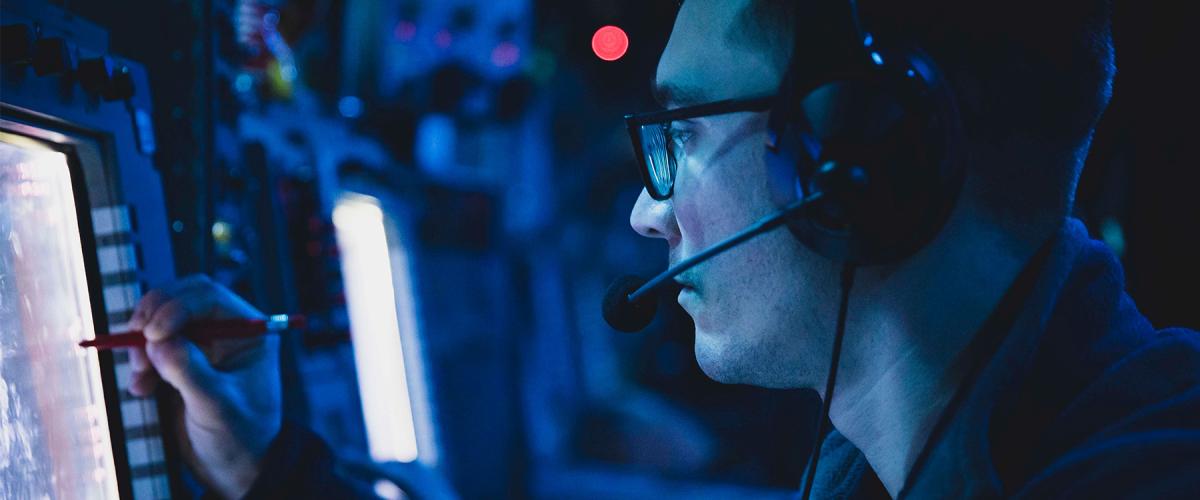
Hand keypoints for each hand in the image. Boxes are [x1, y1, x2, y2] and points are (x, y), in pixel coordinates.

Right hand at [127, 275, 280, 498]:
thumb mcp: (218, 408)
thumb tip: (160, 343)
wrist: (232, 463)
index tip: (153, 332)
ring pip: (160, 320)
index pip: (209, 296)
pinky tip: (141, 389)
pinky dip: (138, 361)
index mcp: (250, 331)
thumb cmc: (239, 435)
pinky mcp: (178, 359)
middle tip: (134, 340)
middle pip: (180, 298)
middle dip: (153, 317)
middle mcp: (226, 329)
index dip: (176, 305)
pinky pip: (149, 345)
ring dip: (141, 342)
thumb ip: (191, 374)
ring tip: (140, 379)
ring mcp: (201, 343)